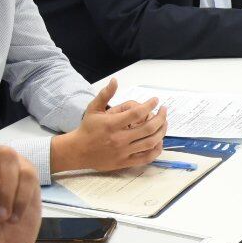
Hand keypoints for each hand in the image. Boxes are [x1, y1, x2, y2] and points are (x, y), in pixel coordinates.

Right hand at [51, 78, 166, 173]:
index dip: (149, 105)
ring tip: (164, 123)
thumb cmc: (87, 128)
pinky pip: (146, 158)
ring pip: (150, 143)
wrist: (77, 151)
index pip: (137, 113)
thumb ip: (105, 94)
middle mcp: (119, 139)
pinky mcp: (125, 162)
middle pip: (148, 128)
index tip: (155, 100)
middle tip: (164, 110)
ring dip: (161, 132)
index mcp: (112, 124)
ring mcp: (123, 152)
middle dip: (161, 117)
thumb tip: (115, 80)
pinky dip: (156, 150)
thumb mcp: (93, 109)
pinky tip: (159, 141)